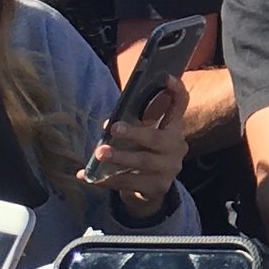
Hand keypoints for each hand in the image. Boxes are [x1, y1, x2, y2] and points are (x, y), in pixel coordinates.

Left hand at [86, 78, 188, 218]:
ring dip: (119, 157)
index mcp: (173, 129)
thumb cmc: (143, 154)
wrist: (150, 190)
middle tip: (113, 129)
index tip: (165, 77)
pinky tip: (88, 177)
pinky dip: (106, 180)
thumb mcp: (141, 138)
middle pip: (157, 137)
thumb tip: (108, 124)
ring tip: (99, 153)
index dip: (175, 91)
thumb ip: (130, 126)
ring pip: (142, 161)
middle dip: (134, 132)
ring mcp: (169, 169)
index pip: (180, 106)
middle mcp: (176, 147)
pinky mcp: (158, 187)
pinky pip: (129, 182)